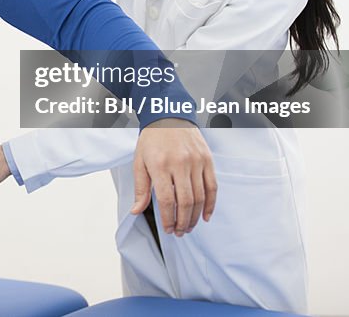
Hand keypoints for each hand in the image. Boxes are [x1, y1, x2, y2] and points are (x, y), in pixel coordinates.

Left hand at [130, 118, 216, 235]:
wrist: (169, 115)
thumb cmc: (152, 140)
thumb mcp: (139, 161)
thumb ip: (140, 188)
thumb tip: (136, 211)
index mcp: (160, 165)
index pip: (168, 200)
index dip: (168, 218)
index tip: (167, 229)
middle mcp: (180, 164)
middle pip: (186, 202)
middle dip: (182, 222)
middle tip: (179, 232)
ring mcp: (196, 162)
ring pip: (200, 197)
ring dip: (194, 216)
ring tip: (188, 227)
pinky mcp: (207, 160)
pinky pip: (212, 187)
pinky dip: (210, 204)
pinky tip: (205, 216)